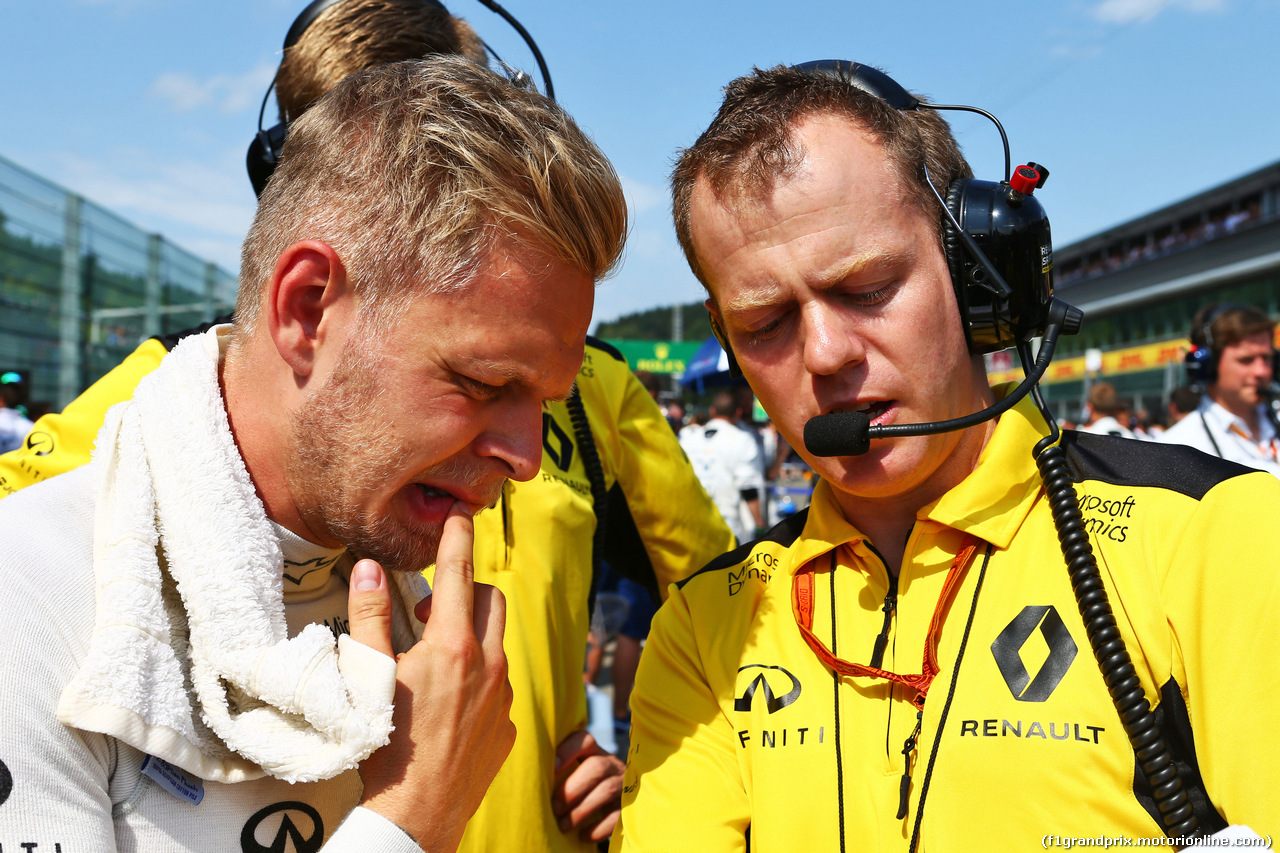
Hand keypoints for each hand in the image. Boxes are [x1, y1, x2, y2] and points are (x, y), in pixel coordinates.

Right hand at [348, 504, 515, 850]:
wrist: (416, 813)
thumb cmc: (385, 744)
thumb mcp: (368, 675)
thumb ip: (369, 617)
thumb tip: (366, 568)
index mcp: (452, 646)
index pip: (458, 572)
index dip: (459, 538)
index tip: (460, 516)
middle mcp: (488, 664)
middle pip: (489, 599)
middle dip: (465, 590)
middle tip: (427, 608)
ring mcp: (503, 696)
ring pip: (497, 642)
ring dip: (472, 635)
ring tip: (435, 657)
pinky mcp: (508, 725)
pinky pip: (499, 686)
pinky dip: (479, 678)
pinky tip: (449, 702)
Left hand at [551, 729, 623, 842]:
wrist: (614, 803)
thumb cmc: (582, 788)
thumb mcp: (574, 774)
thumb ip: (557, 771)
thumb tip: (526, 777)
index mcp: (594, 752)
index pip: (584, 740)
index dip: (567, 751)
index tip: (551, 768)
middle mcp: (611, 764)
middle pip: (597, 767)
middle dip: (572, 789)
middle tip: (554, 808)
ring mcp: (623, 784)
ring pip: (607, 790)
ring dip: (581, 810)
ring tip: (563, 826)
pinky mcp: (629, 805)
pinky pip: (618, 814)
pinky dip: (598, 828)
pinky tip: (582, 836)